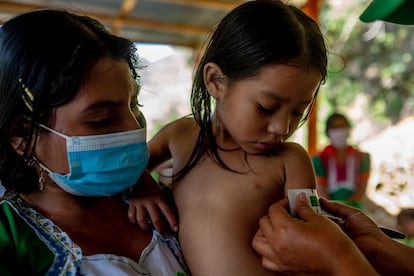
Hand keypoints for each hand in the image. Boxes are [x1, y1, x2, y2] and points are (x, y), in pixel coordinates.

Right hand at [128, 169, 177, 232]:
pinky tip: (137, 222)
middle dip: (160, 228)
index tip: (176, 229)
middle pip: (156, 219)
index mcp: (159, 198)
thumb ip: (163, 204)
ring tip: (148, 229)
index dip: (172, 221)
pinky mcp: (131, 203)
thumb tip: (171, 218)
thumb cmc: (152, 187)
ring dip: (146, 227)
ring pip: (142, 220)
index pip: (168, 211)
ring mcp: (140, 202)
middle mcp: (150, 201)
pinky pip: (131, 216)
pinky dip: (134, 221)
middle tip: (163, 233)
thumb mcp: (160, 193)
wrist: (140, 176)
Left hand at [252, 194, 374, 274]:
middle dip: (273, 215)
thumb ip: (304, 207)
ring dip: (264, 233)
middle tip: (285, 214)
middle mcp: (277, 244)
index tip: (291, 203)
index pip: (274, 210)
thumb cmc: (332, 242)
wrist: (341, 266)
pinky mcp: (283, 269)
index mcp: (285, 229)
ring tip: (277, 229)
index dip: (282, 203)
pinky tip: (279, 246)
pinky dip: (267, 252)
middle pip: (263, 223)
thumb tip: (298, 198)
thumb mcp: (319, 219)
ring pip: (258, 242)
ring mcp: (279, 258)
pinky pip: (265, 259)